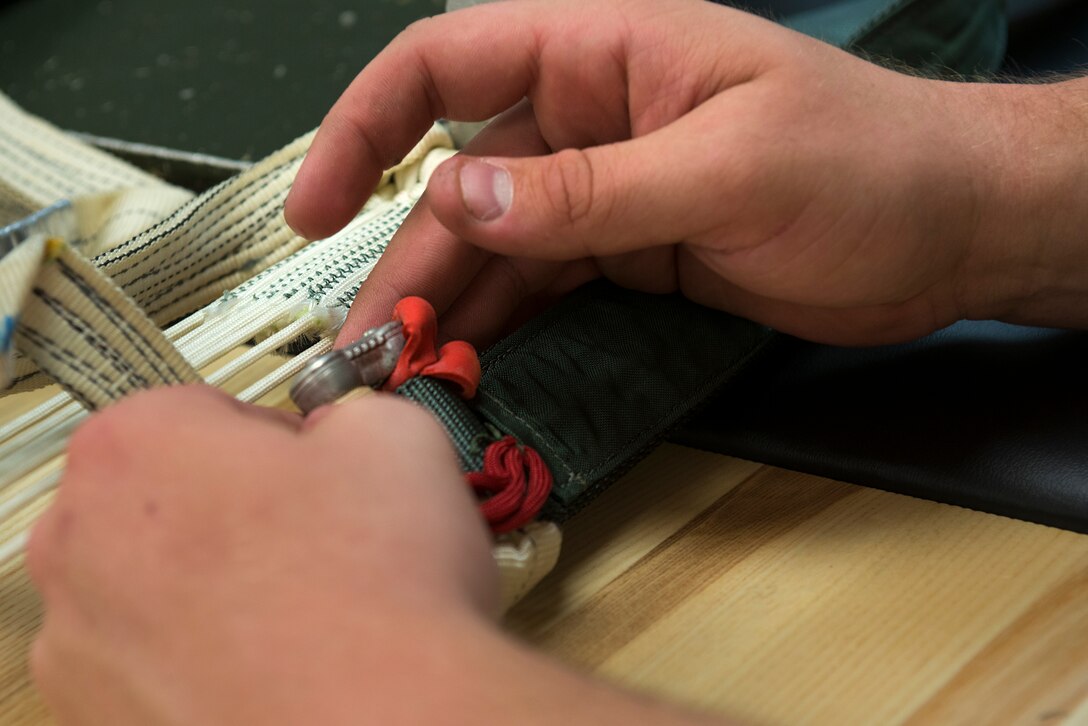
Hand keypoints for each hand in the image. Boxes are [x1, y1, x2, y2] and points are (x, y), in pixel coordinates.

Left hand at [28, 386, 498, 723]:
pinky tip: (269, 665)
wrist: (383, 718)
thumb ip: (344, 411)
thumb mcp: (394, 433)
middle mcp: (80, 540)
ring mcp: (79, 640)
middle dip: (230, 511)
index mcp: (135, 443)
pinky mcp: (100, 715)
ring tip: (298, 611)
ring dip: (211, 588)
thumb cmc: (377, 589)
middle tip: (309, 541)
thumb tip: (340, 435)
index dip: (273, 444)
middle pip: (163, 499)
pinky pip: (151, 665)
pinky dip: (200, 661)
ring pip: (152, 586)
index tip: (309, 474)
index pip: (203, 413)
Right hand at [283, 0, 1053, 346]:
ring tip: (406, 372)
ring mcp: (609, 196)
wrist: (951, 231)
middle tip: (370, 342)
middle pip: (463, 182)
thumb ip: (591, 190)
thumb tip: (461, 194)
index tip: (319, 201)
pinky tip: (472, 367)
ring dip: (450, 308)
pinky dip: (507, 329)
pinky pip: (547, 290)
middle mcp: (593, 121)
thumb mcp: (729, 170)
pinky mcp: (634, 258)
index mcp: (608, 57)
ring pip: (499, 249)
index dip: (369, 124)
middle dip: (409, 259)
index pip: (452, 63)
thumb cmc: (872, 162)